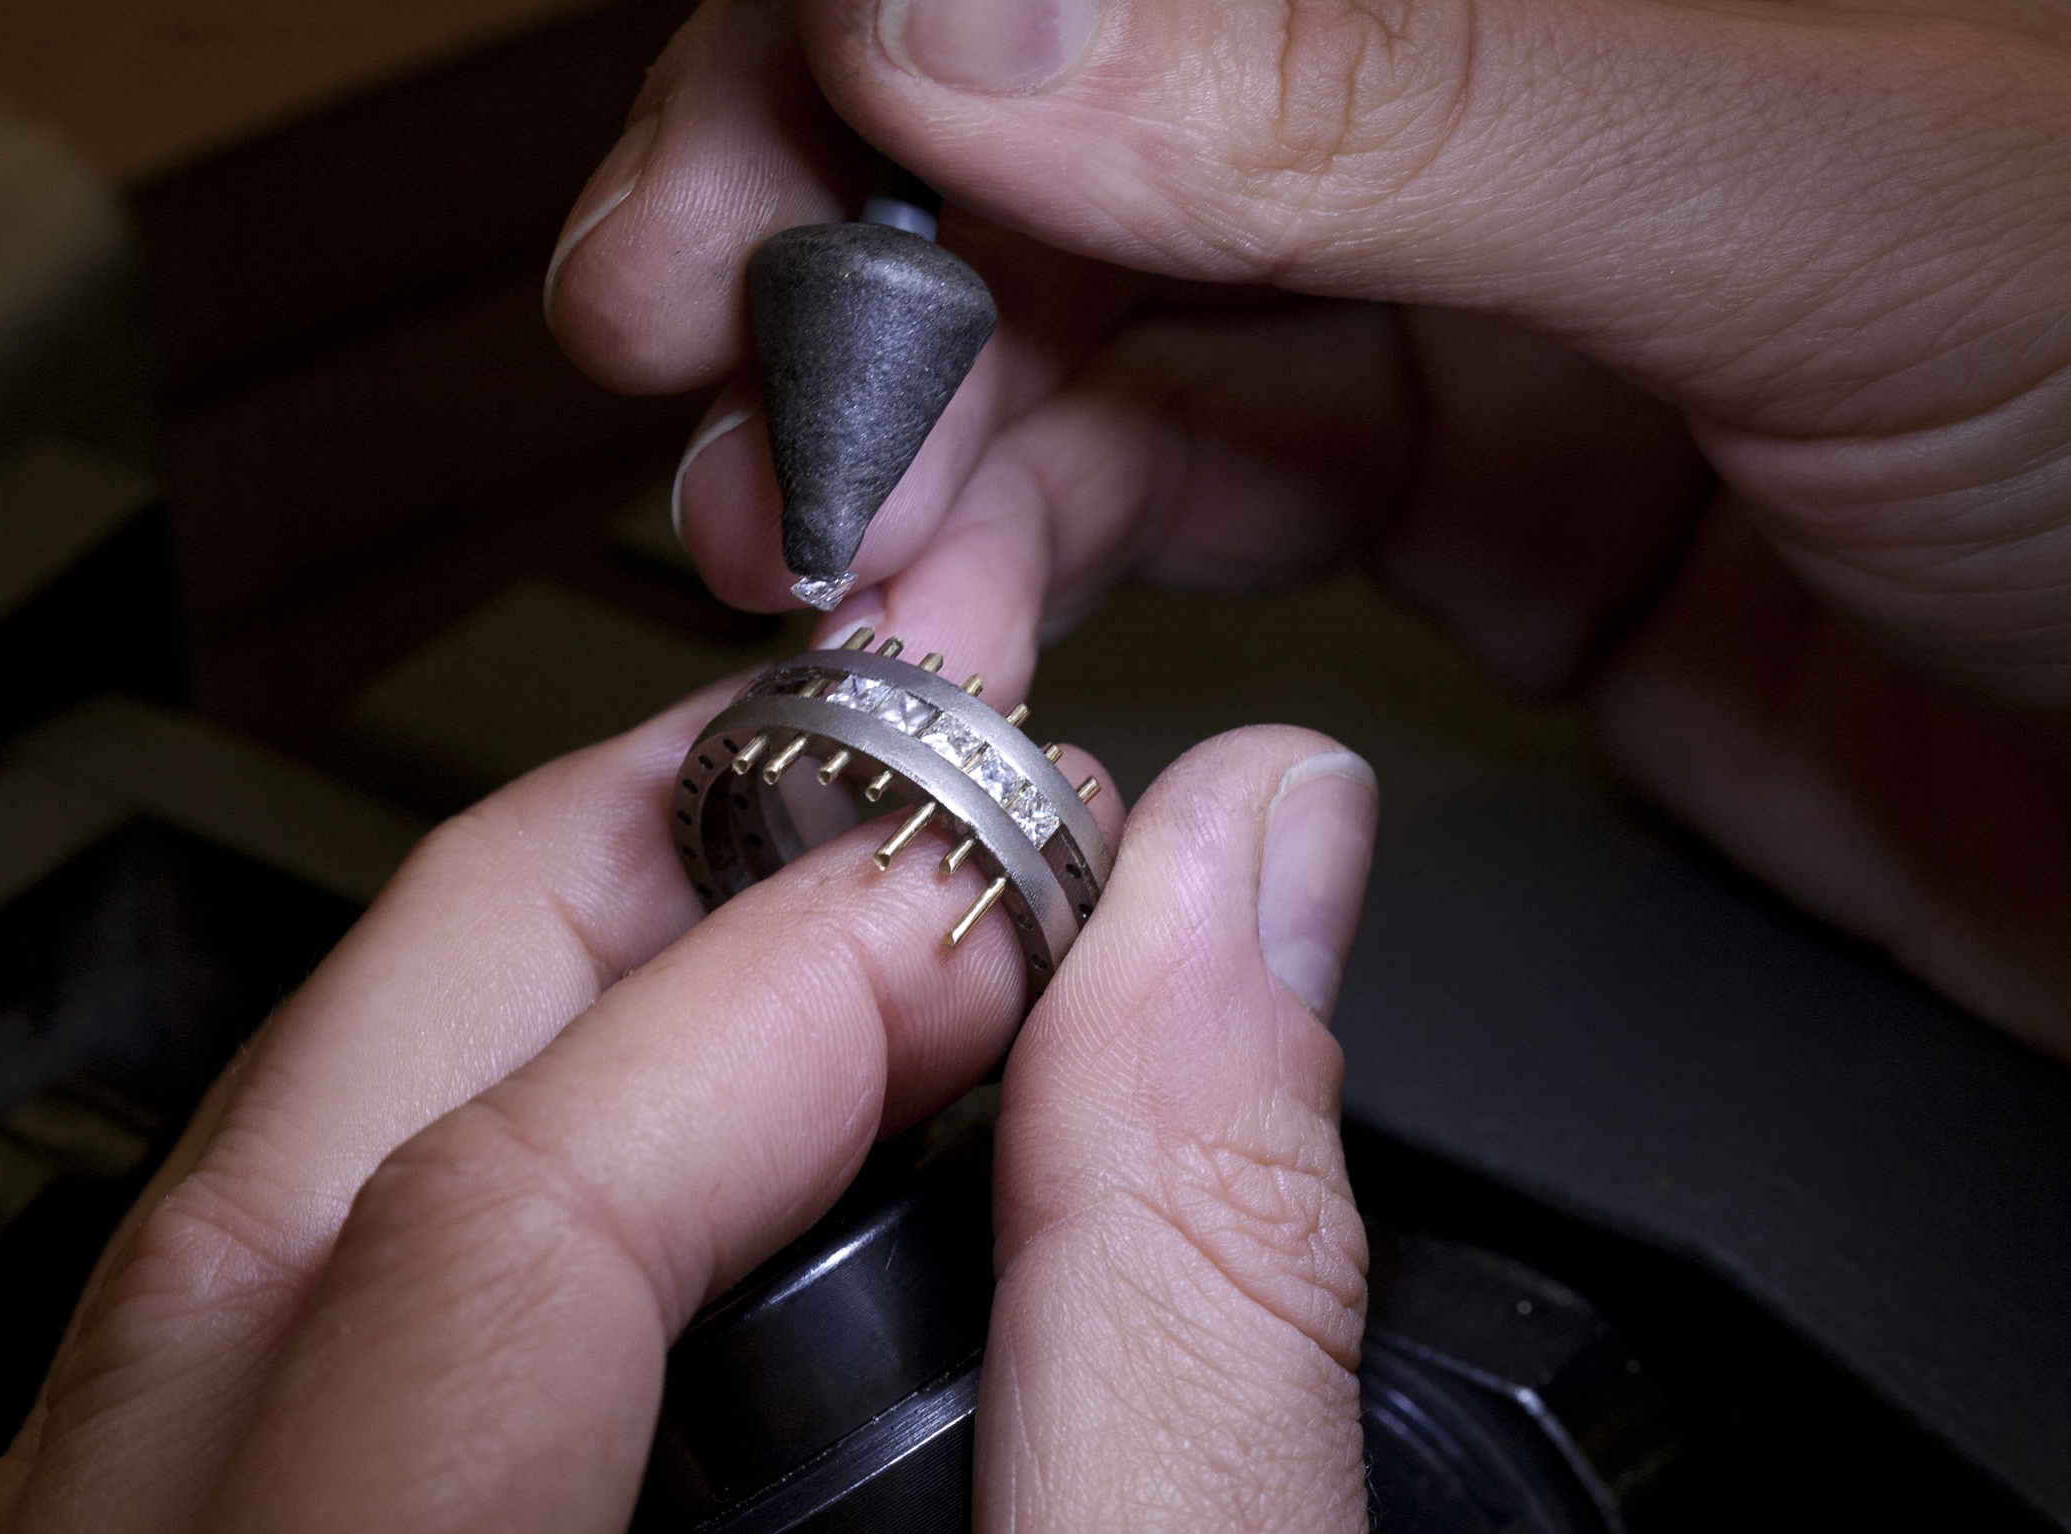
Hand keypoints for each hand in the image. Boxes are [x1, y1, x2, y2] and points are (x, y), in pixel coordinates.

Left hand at [0, 685, 1382, 1532]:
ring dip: (480, 1030)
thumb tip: (1244, 887)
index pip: (491, 1247)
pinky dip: (404, 1196)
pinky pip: (210, 1356)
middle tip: (820, 796)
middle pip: (279, 1191)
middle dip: (578, 912)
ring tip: (724, 923)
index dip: (775, 998)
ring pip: (209, 1259)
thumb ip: (1194, 1313)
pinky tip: (593, 1162)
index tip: (996, 903)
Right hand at [545, 0, 2070, 1055]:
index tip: (727, 198)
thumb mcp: (1818, 195)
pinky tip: (989, 629)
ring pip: (1114, 331)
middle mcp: (1499, 91)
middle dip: (855, 259)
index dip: (876, 36)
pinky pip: (1217, 499)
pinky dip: (1071, 565)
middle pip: (1072, 118)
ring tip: (840, 586)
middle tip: (710, 405)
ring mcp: (1492, 298)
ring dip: (939, 456)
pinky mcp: (1501, 506)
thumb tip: (959, 7)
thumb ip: (1379, 86)